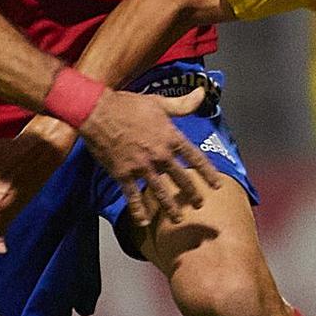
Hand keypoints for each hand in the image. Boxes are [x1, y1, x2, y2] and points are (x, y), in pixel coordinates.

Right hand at [77, 88, 223, 229]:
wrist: (98, 112)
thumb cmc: (129, 105)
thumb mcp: (159, 102)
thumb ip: (182, 104)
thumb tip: (203, 93)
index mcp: (170, 137)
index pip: (195, 159)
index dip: (208, 173)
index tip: (216, 186)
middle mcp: (159, 155)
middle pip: (181, 179)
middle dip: (192, 194)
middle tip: (199, 205)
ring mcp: (142, 167)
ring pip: (161, 192)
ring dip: (171, 207)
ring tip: (178, 218)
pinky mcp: (123, 174)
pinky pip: (132, 196)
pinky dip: (138, 210)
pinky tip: (143, 222)